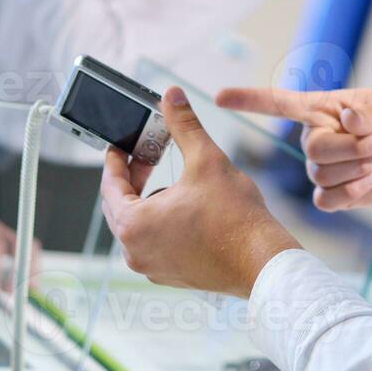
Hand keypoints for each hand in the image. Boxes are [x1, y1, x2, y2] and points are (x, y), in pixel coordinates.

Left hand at [0, 209, 29, 293]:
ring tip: (26, 294)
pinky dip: (26, 272)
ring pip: (28, 249)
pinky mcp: (3, 248)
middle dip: (23, 269)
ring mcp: (2, 238)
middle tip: (13, 294)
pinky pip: (22, 257)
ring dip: (30, 270)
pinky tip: (22, 290)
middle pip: (22, 243)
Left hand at [101, 87, 300, 298]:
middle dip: (131, 178)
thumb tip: (172, 96)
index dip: (115, 159)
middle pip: (119, 206)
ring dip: (146, 201)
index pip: (110, 185)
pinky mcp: (170, 274)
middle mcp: (135, 251)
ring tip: (170, 182)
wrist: (262, 260)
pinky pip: (153, 243)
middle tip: (147, 156)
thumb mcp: (206, 160)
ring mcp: (152, 266)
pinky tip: (183, 208)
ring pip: (136, 226)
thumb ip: (184, 124)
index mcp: (134, 224)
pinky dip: (159, 222)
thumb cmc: (234, 217)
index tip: (120, 145)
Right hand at [216, 87, 371, 213]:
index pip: (279, 103)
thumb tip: (347, 118)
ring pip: (321, 174)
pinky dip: (351, 192)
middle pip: (314, 149)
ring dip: (359, 168)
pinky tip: (369, 182)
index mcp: (324, 108)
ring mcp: (324, 168)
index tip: (219, 96)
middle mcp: (317, 136)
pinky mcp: (336, 194)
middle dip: (353, 148)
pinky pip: (326, 200)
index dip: (249, 99)